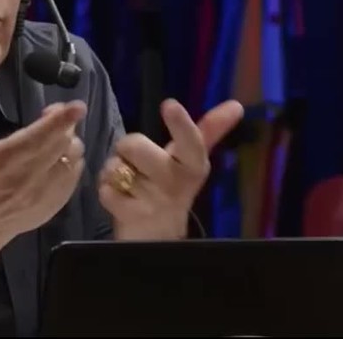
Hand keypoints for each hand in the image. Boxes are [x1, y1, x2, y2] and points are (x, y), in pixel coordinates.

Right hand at [0, 86, 86, 270]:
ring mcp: (43, 194)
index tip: (76, 107)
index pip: (39, 136)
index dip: (60, 120)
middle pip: (61, 144)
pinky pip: (74, 178)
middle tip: (54, 114)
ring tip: (56, 136)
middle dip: (65, 124)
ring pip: (72, 160)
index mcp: (2, 160)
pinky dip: (72, 162)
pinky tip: (60, 156)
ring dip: (70, 142)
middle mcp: (27, 177)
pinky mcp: (53, 205)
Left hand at [98, 99, 243, 240]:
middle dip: (127, 148)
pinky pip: (106, 189)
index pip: (191, 141)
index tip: (169, 104)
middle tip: (136, 162)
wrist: (161, 238)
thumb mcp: (190, 160)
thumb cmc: (172, 188)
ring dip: (113, 171)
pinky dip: (106, 191)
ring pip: (116, 166)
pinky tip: (119, 200)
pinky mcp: (134, 218)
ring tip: (127, 183)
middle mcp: (177, 183)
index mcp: (193, 165)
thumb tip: (237, 104)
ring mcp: (155, 202)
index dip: (180, 124)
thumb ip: (210, 130)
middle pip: (135, 144)